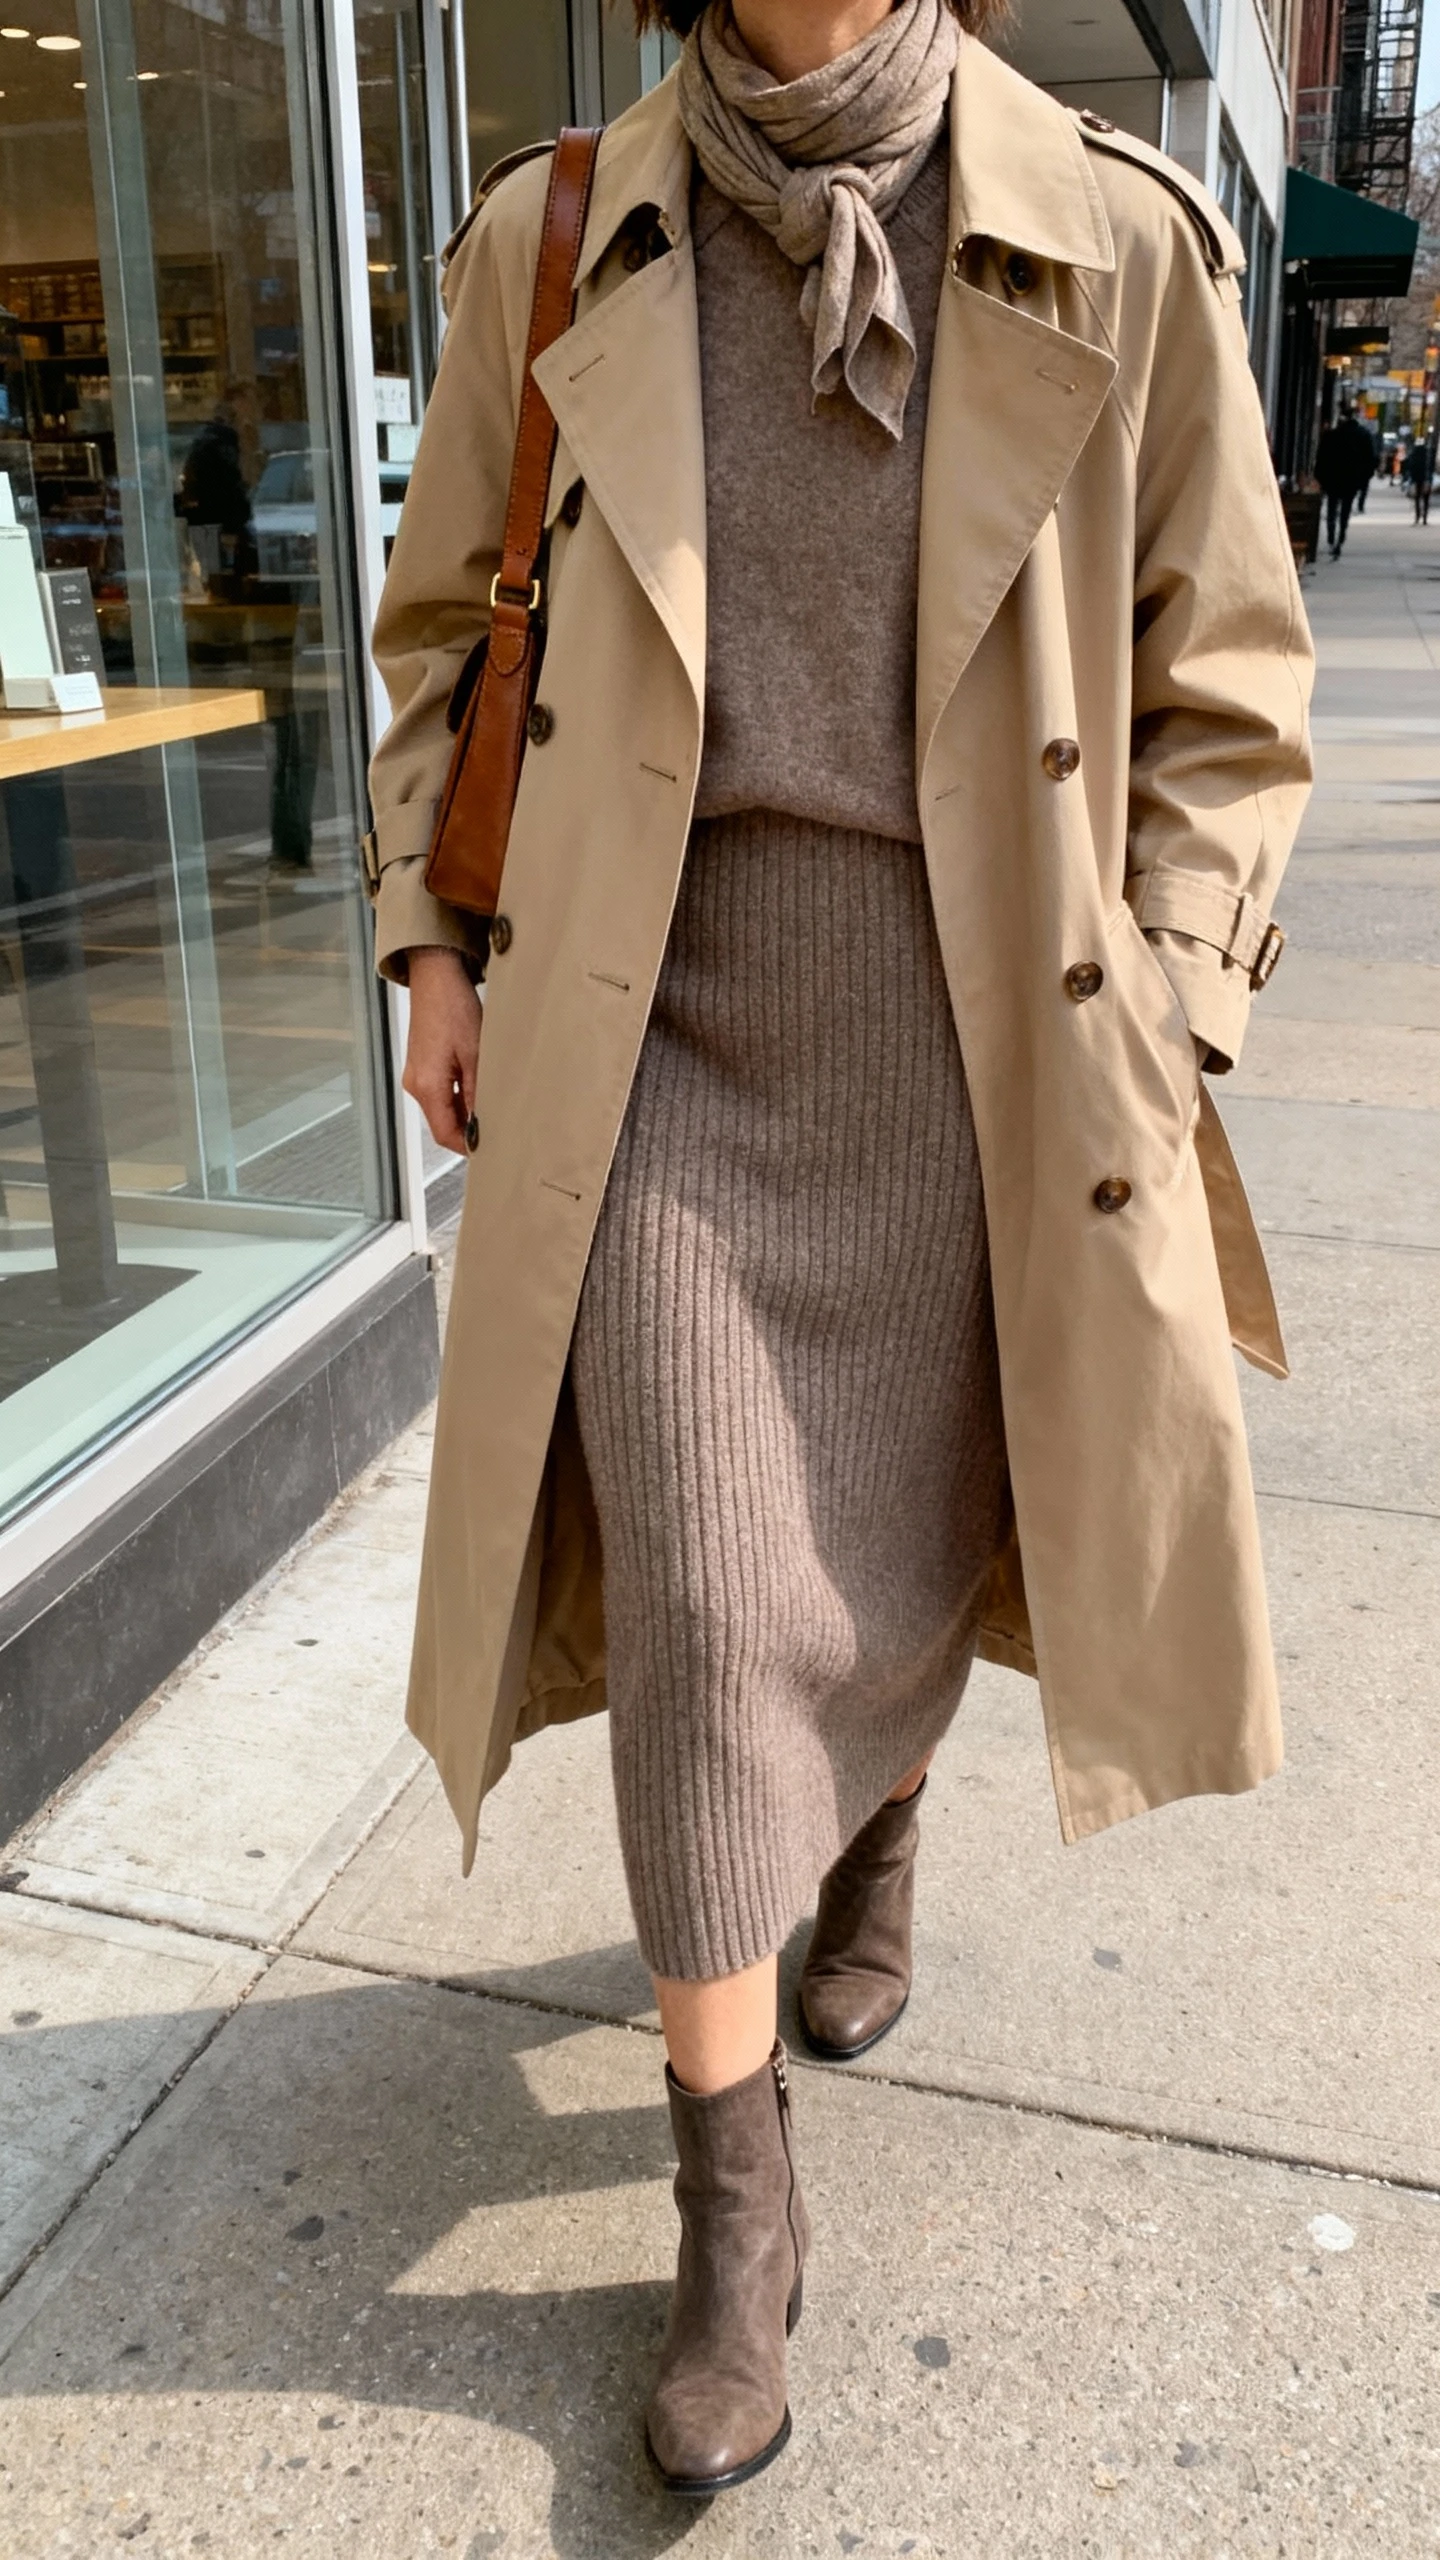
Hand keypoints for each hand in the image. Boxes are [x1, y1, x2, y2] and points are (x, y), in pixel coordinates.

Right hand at [403, 946, 481, 1155]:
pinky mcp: (421, 1065)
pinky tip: (477, 1085)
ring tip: (491, 1103)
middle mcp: (416, 1084)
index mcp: (427, 1086)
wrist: (435, 978)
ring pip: (442, 1108)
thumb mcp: (476, 1055)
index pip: (445, 1134)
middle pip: (442, 1123)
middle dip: (468, 1129)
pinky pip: (439, 1092)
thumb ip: (478, 1094)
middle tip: (498, 1127)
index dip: (468, 1146)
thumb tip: (483, 1124)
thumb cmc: (454, 1009)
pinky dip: (458, 1096)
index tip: (490, 1149)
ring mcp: (416, 1074)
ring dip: (465, 1111)